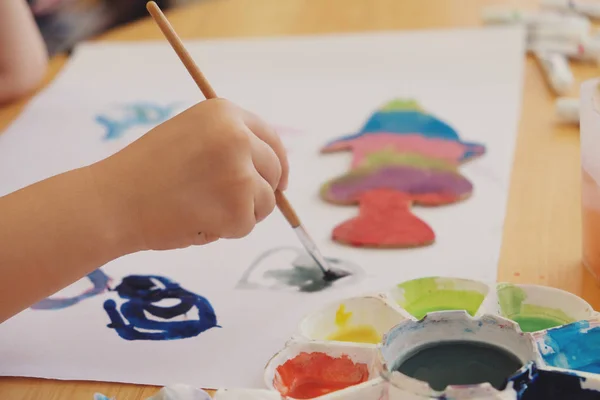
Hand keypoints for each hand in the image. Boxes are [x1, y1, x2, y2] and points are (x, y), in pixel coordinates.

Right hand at [89, 98, 288, 250]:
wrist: (112, 202)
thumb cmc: (145, 172)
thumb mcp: (190, 136)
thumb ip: (227, 143)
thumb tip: (269, 168)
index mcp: (224, 113)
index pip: (270, 138)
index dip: (277, 162)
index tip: (278, 181)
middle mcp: (237, 137)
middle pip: (274, 169)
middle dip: (260, 191)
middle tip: (228, 203)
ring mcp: (240, 173)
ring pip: (265, 201)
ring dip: (241, 212)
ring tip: (202, 209)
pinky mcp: (237, 208)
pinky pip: (247, 225)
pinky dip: (226, 231)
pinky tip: (196, 220)